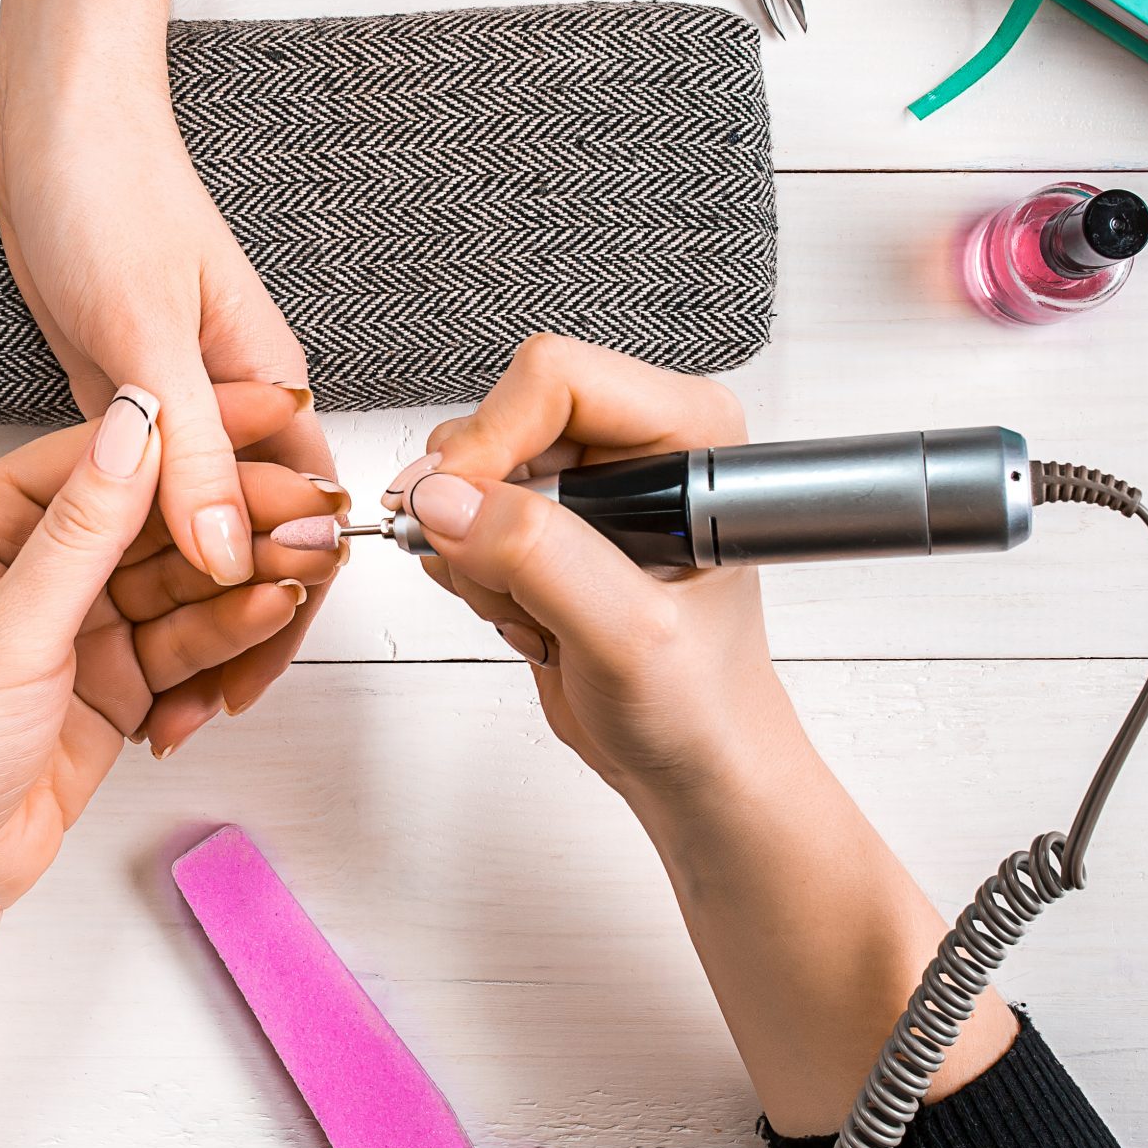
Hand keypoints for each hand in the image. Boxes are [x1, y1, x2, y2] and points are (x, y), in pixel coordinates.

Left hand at [0, 81, 336, 719]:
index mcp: (254, 384)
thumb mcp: (137, 340)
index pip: (295, 516)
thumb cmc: (105, 193)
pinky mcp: (124, 417)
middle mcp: (220, 409)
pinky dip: (146, 578)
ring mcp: (171, 421)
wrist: (47, 123)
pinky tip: (133, 635)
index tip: (252, 676)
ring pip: (196, 544)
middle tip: (207, 711)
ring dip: (192, 618)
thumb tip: (235, 552)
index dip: (283, 601)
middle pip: (249, 543)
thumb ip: (185, 452)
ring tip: (168, 701)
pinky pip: (146, 522)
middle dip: (239, 631)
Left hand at [0, 382, 324, 920]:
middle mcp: (30, 561)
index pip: (103, 455)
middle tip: (311, 503)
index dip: (189, 434)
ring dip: (244, 570)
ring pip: (179, 578)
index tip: (265, 414)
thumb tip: (130, 427)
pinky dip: (227, 627)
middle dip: (234, 512)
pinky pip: (182, 638)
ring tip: (311, 556)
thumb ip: (81, 532)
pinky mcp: (112, 676)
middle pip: (154, 517)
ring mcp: (76, 620)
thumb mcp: (5, 631)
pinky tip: (271, 608)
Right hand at [386, 335, 808, 823]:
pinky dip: (475, 576)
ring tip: (536, 614)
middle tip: (507, 585)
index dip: (491, 442)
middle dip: (480, 511)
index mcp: (688, 434)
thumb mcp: (627, 635)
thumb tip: (443, 500)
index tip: (454, 513)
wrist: (693, 767)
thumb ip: (538, 556)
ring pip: (470, 476)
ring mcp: (590, 485)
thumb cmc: (703, 705)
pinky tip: (528, 619)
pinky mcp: (550, 525)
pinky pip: (464, 521)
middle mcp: (638, 444)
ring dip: (478, 556)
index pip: (554, 380)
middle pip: (502, 420)